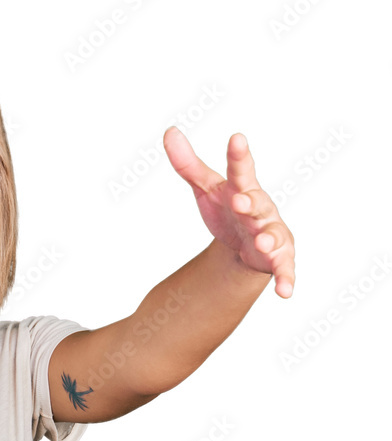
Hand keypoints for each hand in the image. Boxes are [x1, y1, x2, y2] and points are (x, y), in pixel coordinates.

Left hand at [163, 127, 294, 298]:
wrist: (243, 244)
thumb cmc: (228, 209)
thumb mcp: (205, 187)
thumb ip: (188, 163)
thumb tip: (169, 132)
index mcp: (244, 189)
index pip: (240, 170)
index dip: (239, 156)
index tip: (236, 139)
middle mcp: (261, 210)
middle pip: (257, 204)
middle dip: (250, 202)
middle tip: (240, 200)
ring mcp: (272, 234)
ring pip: (274, 236)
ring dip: (269, 239)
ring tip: (263, 242)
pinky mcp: (277, 260)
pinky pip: (284, 270)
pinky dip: (286, 279)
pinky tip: (284, 292)